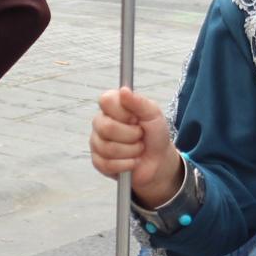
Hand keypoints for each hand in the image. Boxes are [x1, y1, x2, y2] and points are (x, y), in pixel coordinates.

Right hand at [88, 86, 182, 204]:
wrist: (159, 160)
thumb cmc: (154, 134)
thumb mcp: (153, 114)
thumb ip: (139, 102)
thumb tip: (124, 90)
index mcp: (112, 106)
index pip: (105, 101)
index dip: (123, 112)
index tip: (136, 118)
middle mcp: (100, 122)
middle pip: (106, 127)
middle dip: (131, 135)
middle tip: (140, 135)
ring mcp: (97, 142)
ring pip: (108, 148)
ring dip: (131, 151)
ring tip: (138, 149)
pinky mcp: (98, 162)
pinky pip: (107, 164)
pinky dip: (127, 164)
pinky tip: (132, 161)